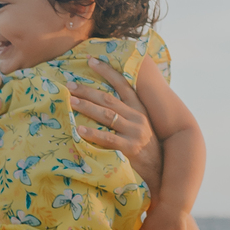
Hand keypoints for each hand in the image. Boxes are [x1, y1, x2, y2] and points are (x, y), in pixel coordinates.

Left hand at [69, 59, 161, 189]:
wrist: (160, 169)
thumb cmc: (145, 146)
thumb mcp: (139, 125)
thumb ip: (126, 113)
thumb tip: (101, 101)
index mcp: (139, 108)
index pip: (122, 84)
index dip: (107, 71)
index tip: (91, 60)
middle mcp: (137, 117)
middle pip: (108, 99)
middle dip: (87, 90)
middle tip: (69, 85)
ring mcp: (134, 132)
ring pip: (106, 115)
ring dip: (86, 107)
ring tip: (70, 101)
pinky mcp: (130, 148)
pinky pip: (108, 138)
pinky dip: (92, 133)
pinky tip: (78, 129)